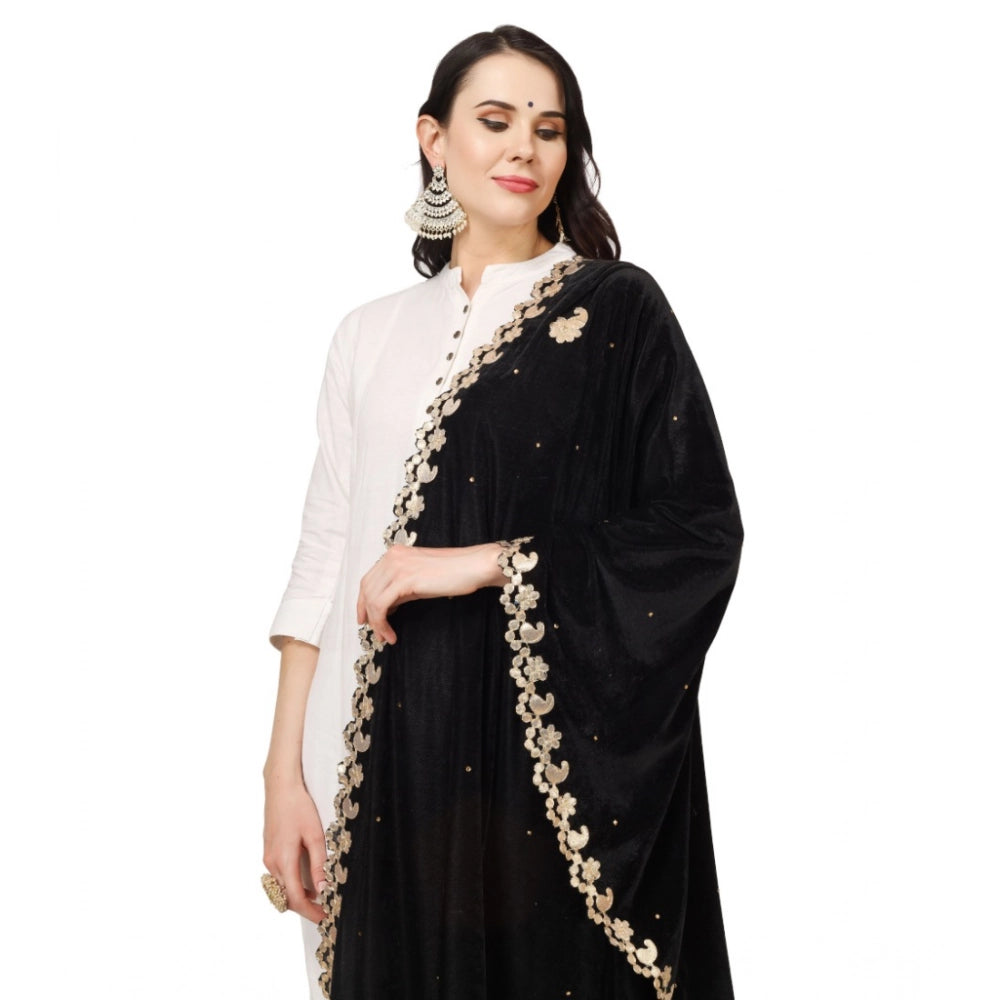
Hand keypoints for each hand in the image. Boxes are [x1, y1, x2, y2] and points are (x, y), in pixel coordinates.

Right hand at [263, 778, 326, 923]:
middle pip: (286, 897)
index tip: (325, 918)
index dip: (310, 912)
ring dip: (297, 897)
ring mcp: (268, 858)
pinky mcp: (269, 852)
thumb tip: (322, 889)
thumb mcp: (314, 834)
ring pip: (281, 889)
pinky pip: (279, 877)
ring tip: (319, 898)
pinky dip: (291, 885)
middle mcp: (272, 863)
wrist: (280, 787)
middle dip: (305, 908)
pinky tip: (306, 881)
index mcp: (284, 860)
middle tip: (325, 910)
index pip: (295, 898)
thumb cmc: (299, 807)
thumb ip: (318, 864)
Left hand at [356, 543, 504, 644]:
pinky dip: (382, 623)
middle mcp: (392, 557)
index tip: (365, 618)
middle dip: (365, 613)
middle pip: (366, 588)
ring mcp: (397, 566)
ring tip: (385, 636)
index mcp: (395, 554)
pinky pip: (381, 605)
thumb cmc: (453, 573)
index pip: (368, 579)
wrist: (473, 566)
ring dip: (375, 622)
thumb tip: (386, 607)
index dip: (363, 601)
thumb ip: (399, 590)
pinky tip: (391, 634)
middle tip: (373, 632)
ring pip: (372, 599)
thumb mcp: (419, 580)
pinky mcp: (404, 579)